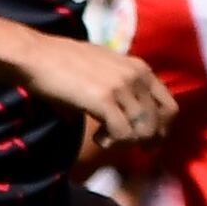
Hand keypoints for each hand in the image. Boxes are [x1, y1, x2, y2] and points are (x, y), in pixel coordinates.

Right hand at [2, 26, 175, 151]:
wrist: (37, 56)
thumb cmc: (63, 62)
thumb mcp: (104, 67)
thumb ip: (122, 84)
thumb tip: (129, 113)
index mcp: (140, 68)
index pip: (169, 106)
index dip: (162, 129)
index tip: (147, 141)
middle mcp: (136, 76)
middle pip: (158, 122)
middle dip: (148, 141)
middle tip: (132, 150)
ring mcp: (122, 87)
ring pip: (143, 131)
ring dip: (126, 143)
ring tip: (105, 140)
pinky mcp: (104, 100)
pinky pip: (123, 134)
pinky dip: (112, 143)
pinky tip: (97, 138)